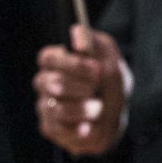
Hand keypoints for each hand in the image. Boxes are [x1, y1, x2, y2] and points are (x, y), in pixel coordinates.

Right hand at [33, 25, 127, 154]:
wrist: (116, 115)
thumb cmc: (109, 81)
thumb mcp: (109, 57)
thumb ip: (93, 43)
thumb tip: (75, 34)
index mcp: (56, 61)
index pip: (47, 58)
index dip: (71, 64)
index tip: (96, 68)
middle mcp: (45, 82)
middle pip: (47, 82)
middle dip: (76, 87)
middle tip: (95, 89)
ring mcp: (45, 105)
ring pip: (56, 108)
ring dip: (83, 109)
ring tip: (98, 107)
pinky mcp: (50, 127)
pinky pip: (58, 128)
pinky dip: (78, 128)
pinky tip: (89, 126)